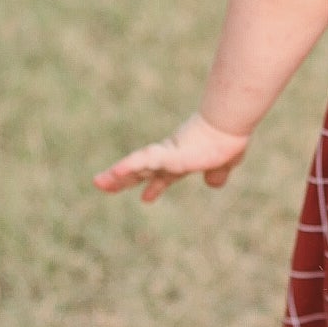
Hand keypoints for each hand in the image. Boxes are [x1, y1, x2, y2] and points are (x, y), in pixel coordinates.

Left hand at [92, 112, 249, 203]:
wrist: (229, 127)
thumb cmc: (228, 140)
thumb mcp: (224, 163)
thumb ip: (217, 173)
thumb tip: (214, 183)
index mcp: (183, 159)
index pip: (164, 175)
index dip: (154, 186)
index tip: (145, 198)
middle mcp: (170, 156)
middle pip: (142, 170)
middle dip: (123, 180)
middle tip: (102, 185)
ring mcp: (167, 155)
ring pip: (136, 166)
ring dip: (117, 175)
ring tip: (98, 183)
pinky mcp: (167, 154)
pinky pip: (143, 161)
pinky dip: (129, 167)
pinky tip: (116, 171)